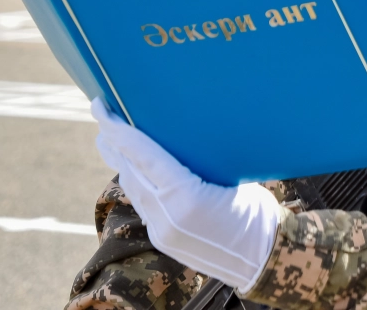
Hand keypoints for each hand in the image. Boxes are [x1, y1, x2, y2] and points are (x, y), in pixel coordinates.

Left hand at [91, 98, 281, 293]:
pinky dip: (135, 181)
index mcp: (186, 196)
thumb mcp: (231, 178)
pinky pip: (142, 204)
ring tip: (109, 139)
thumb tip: (177, 139)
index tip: (102, 107)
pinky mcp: (163, 239)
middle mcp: (167, 215)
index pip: (142, 154)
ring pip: (132, 187)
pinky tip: (133, 169)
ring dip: (120, 161)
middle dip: (112, 142)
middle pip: (130, 170)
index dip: (118, 129)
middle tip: (103, 114)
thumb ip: (196, 164)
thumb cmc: (257, 212)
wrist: (264, 259)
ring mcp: (162, 230)